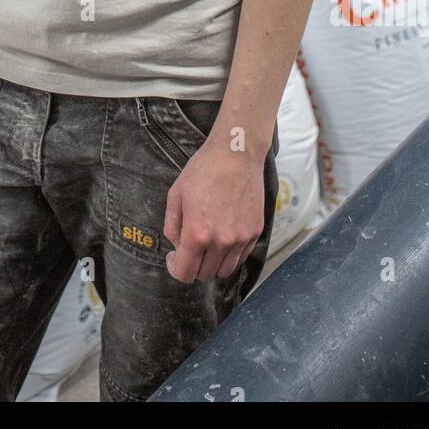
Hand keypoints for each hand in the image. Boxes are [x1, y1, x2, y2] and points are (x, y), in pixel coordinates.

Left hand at [163, 140, 266, 283]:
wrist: (236, 154)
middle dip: (193, 265)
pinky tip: (223, 237)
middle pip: (205, 275)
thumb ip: (172, 226)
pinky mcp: (255, 232)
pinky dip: (230, 254)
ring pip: (225, 270)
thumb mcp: (176, 194)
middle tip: (189, 247)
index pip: (185, 273)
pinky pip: (241, 257)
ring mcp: (241, 238)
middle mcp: (221, 241)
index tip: (174, 258)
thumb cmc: (203, 170)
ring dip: (213, 263)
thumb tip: (177, 246)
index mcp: (198, 233)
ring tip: (207, 245)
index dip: (176, 269)